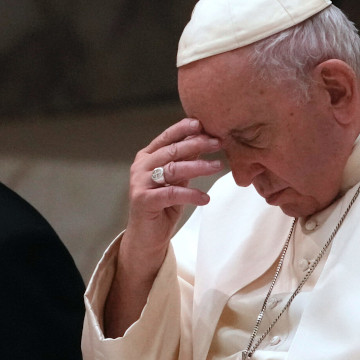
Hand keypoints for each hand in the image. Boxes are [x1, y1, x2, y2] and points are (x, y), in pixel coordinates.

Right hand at [123, 118, 221, 260]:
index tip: (203, 123)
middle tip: (218, 142)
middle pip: (172, 151)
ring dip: (198, 167)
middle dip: (197, 144)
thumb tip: (204, 139)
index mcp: (148, 157)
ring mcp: (140, 183)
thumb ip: (185, 161)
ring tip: (217, 166)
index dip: (184, 129)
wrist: (147, 236)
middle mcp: (141, 167)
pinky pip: (172, 193)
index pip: (167, 138)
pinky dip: (191, 194)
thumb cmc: (164, 205)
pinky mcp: (144, 200)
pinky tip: (205, 198)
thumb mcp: (177, 179)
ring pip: (173, 169)